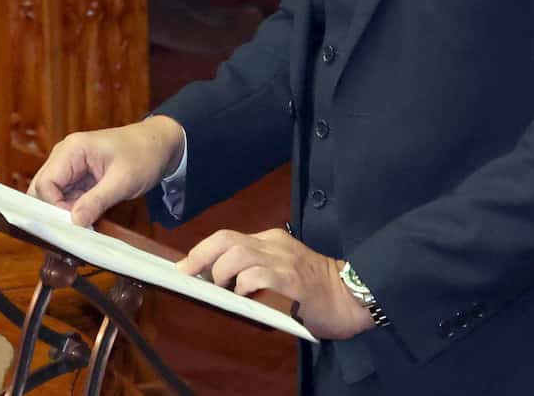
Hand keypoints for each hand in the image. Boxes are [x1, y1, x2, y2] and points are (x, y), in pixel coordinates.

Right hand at [28, 116, 185, 226]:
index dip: (53, 208)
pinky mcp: (80, 178)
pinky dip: (74, 212)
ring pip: (53, 197)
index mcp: (72, 150)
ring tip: (82, 230)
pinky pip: (67, 198)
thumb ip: (97, 201)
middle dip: (54, 212)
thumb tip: (74, 222)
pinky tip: (86, 224)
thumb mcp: (122, 181)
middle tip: (72, 232)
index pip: (46, 183)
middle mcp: (66, 156)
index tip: (72, 226)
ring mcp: (72, 167)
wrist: (160, 145)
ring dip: (65, 214)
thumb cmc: (143, 155)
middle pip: (43, 190)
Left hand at [178, 227, 372, 339]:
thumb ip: (256, 270)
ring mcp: (283, 260)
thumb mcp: (282, 269)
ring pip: (238, 254)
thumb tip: (220, 283)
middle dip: (200, 255)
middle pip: (226, 239)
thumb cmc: (313, 288)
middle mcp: (273, 244)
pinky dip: (243, 284)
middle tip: (187, 274)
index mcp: (270, 240)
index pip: (228, 237)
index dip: (202, 250)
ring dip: (220, 271)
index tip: (184, 265)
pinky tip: (242, 295)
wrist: (349, 295)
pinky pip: (259, 275)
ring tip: (219, 288)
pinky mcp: (291, 280)